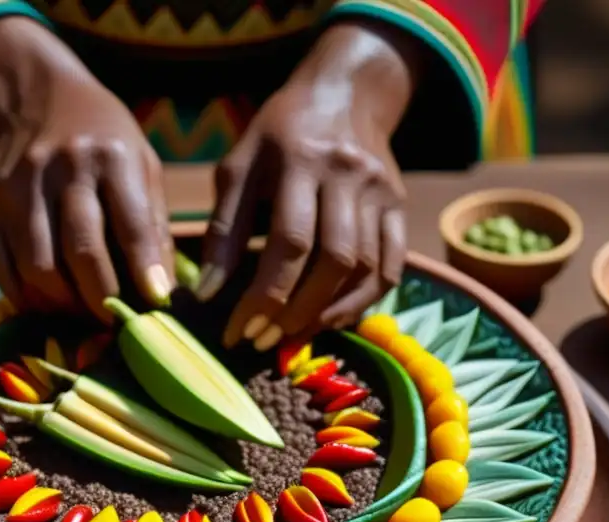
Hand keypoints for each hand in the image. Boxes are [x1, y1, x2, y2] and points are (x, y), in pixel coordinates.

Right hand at [0, 17, 172, 320]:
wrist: (27, 96)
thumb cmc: (101, 139)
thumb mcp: (141, 163)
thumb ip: (152, 224)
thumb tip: (161, 292)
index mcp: (110, 157)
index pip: (130, 224)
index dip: (144, 270)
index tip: (156, 304)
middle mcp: (61, 170)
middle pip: (80, 252)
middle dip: (102, 299)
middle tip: (115, 323)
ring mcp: (16, 189)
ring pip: (38, 269)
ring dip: (64, 305)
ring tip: (82, 313)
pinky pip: (3, 270)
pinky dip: (28, 298)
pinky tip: (48, 302)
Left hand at [198, 22, 418, 348]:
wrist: (345, 94)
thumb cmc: (278, 136)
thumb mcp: (239, 166)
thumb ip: (222, 228)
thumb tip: (208, 295)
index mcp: (300, 159)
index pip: (287, 241)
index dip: (263, 295)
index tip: (236, 331)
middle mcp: (348, 175)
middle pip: (333, 260)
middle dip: (295, 311)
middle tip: (262, 340)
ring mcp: (382, 192)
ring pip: (367, 269)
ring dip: (327, 313)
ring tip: (290, 336)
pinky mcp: (400, 208)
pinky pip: (391, 269)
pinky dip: (361, 303)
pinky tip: (329, 320)